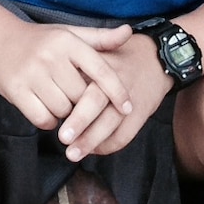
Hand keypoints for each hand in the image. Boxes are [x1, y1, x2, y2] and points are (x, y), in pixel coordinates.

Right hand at [0, 19, 133, 132]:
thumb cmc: (41, 40)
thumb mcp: (70, 34)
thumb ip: (101, 38)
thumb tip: (129, 33)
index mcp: (67, 41)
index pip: (100, 70)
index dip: (117, 92)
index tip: (128, 107)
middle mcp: (50, 56)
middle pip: (82, 96)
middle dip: (82, 103)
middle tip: (74, 96)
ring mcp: (31, 73)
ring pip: (63, 110)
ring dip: (64, 113)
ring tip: (58, 100)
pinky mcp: (15, 90)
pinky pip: (43, 119)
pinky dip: (48, 120)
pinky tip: (45, 108)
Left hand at [59, 31, 170, 161]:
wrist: (154, 58)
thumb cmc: (114, 57)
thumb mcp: (93, 50)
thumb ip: (72, 66)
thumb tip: (48, 91)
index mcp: (100, 61)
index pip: (85, 83)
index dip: (71, 103)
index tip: (56, 116)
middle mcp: (116, 77)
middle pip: (97, 101)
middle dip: (80, 123)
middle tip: (63, 139)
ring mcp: (130, 96)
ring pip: (111, 122)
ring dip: (91, 140)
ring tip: (73, 153)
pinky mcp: (142, 110)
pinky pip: (125, 133)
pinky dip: (108, 145)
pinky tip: (93, 149)